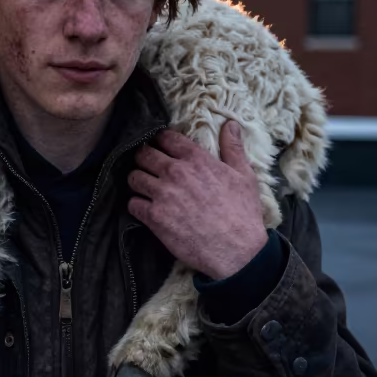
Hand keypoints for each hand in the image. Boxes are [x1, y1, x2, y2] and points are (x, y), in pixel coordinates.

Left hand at [128, 120, 267, 279]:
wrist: (237, 251)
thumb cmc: (243, 213)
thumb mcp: (244, 176)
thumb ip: (233, 148)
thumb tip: (230, 124)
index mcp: (196, 159)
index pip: (165, 138)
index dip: (160, 141)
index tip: (160, 147)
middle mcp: (175, 172)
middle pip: (143, 154)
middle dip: (143, 159)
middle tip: (148, 167)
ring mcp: (162, 194)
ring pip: (133, 178)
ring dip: (137, 182)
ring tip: (145, 188)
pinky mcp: (154, 217)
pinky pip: (132, 203)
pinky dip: (136, 205)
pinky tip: (145, 209)